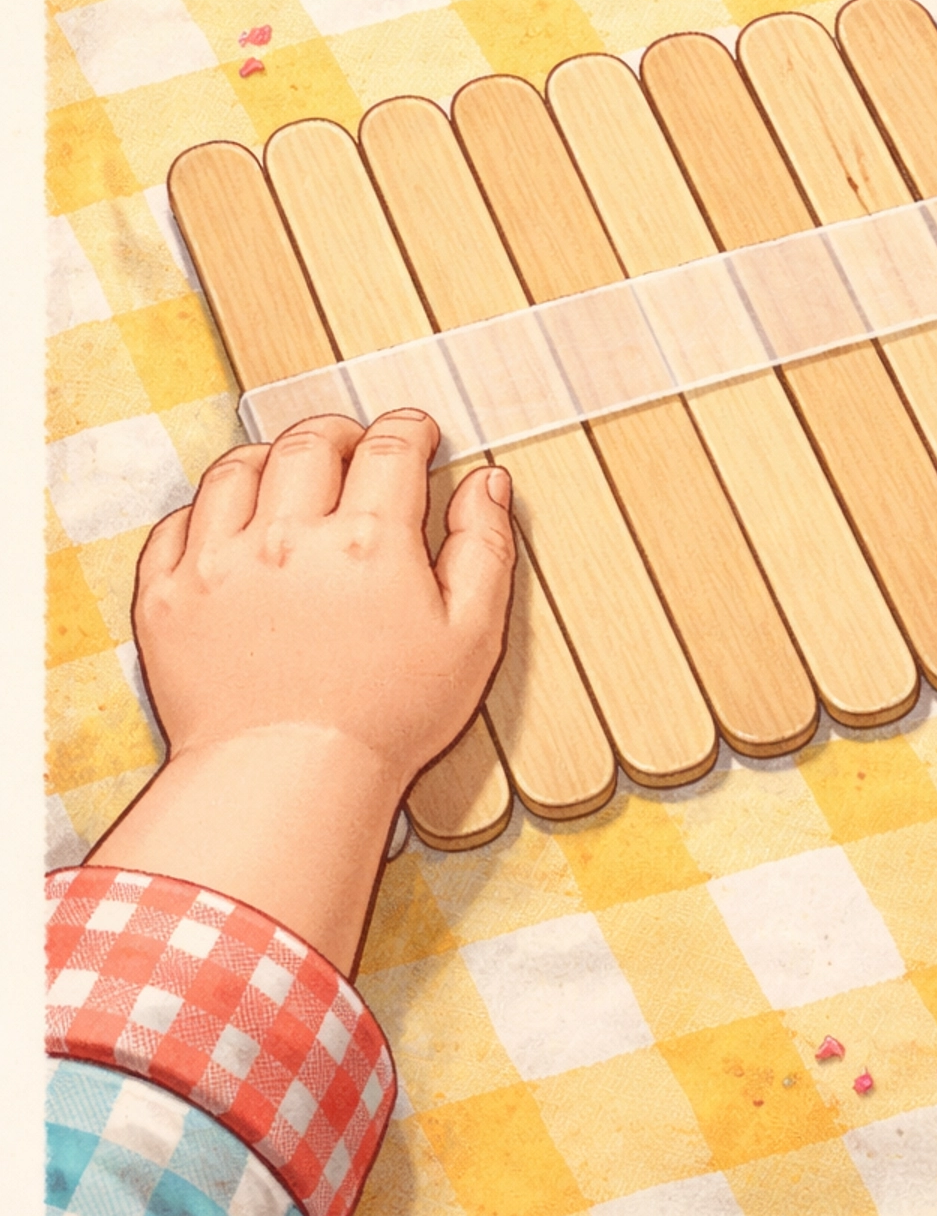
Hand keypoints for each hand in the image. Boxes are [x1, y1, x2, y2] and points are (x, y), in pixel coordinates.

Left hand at [136, 409, 512, 787]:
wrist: (288, 785)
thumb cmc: (383, 723)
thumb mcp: (469, 638)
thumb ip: (484, 549)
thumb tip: (486, 484)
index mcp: (366, 542)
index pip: (388, 448)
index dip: (408, 429)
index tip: (415, 434)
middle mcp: (287, 538)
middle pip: (310, 444)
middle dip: (340, 432)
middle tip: (354, 445)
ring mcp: (220, 564)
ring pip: (236, 470)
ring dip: (269, 459)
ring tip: (286, 472)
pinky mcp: (171, 598)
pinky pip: (176, 524)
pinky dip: (203, 510)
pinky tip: (226, 522)